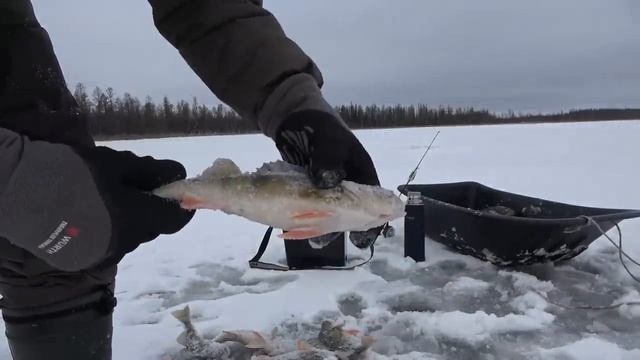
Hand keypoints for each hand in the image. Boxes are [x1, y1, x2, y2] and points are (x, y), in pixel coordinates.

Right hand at [75, 146, 194, 265]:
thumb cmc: (71, 173)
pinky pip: (107, 245)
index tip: (172, 192)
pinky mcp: (83, 260)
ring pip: (130, 236)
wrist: (17, 193)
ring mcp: (102, 255)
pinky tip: (87, 213)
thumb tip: (178, 174)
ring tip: (102, 198)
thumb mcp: (116, 163)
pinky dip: (106, 231)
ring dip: (127, 220)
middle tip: (131, 186)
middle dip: (149, 208)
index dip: (179, 205)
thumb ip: (151, 171)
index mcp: (136, 219)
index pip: (176, 219)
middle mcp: (124, 244)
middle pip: (152, 227)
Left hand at [274, 110, 383, 248]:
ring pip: (332, 212)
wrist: (294, 119)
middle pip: (352, 211)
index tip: (361, 235)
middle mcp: (349, 184)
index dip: (370, 219)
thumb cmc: (321, 127)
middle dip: (343, 225)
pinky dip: (308, 216)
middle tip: (330, 235)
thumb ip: (329, 160)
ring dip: (324, 223)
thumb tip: (326, 182)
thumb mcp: (329, 142)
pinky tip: (298, 225)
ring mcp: (329, 188)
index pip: (373, 200)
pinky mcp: (311, 191)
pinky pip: (313, 208)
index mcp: (362, 172)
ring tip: (314, 236)